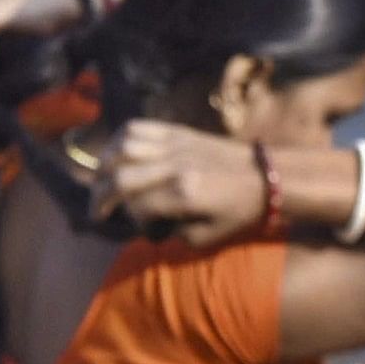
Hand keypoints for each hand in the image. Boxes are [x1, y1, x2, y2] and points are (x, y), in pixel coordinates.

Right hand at [94, 120, 270, 246]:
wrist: (267, 175)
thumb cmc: (240, 211)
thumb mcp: (207, 236)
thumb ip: (171, 233)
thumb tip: (145, 224)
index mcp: (184, 194)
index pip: (137, 206)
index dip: (129, 219)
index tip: (137, 226)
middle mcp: (174, 166)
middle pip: (121, 176)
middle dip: (102, 195)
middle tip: (98, 209)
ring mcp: (174, 144)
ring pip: (123, 147)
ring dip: (105, 165)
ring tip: (102, 180)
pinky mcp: (177, 131)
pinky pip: (138, 127)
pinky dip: (119, 139)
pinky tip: (115, 154)